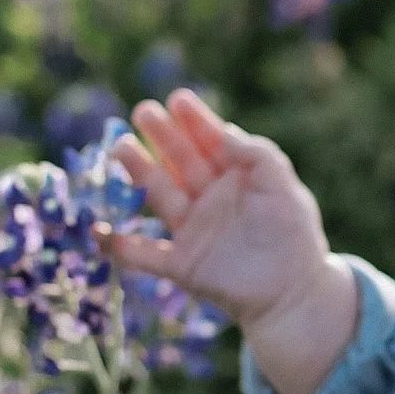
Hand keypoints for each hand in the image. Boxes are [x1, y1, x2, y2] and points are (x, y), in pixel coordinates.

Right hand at [108, 91, 356, 393]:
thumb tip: (225, 132)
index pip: (211, 142)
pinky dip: (122, 247)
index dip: (195, 121)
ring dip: (140, 172)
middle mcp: (209, 199)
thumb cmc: (293, 237)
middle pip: (179, 161)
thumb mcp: (284, 188)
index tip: (178, 99)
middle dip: (162, 136)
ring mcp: (193, 230)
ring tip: (122, 147)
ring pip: (160, 195)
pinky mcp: (182, 265)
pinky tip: (100, 232)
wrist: (294, 294)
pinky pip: (145, 255)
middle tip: (143, 111)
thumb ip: (259, 156)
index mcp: (235, 178)